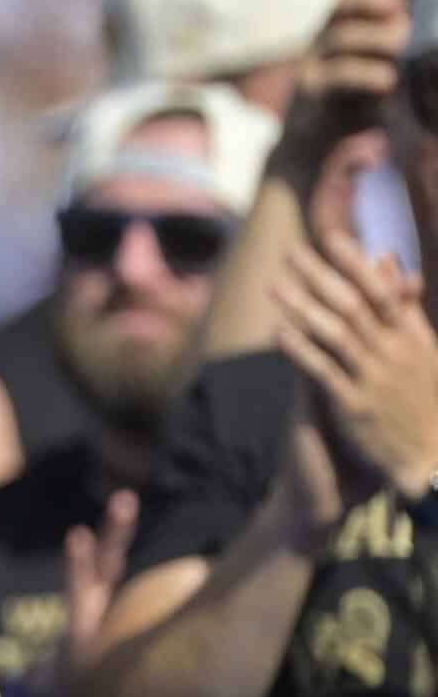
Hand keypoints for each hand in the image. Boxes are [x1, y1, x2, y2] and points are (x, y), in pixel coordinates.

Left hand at [272, 232, 437, 500]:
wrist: (434, 459)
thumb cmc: (426, 399)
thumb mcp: (425, 349)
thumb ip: (404, 305)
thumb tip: (387, 258)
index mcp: (415, 339)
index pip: (384, 293)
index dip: (357, 264)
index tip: (331, 237)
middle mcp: (396, 355)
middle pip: (355, 307)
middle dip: (321, 277)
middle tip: (290, 252)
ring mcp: (375, 380)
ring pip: (337, 335)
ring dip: (304, 307)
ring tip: (274, 286)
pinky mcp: (355, 407)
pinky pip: (325, 372)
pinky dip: (302, 350)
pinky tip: (279, 332)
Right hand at [279, 0, 418, 189]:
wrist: (308, 150)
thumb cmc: (347, 105)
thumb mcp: (374, 68)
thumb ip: (389, 40)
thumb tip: (408, 11)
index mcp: (333, 29)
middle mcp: (317, 40)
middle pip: (343, 3)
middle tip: (399, 10)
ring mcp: (310, 64)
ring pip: (346, 36)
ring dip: (381, 37)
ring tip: (400, 45)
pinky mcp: (311, 91)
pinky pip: (344, 73)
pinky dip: (372, 74)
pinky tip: (389, 81)